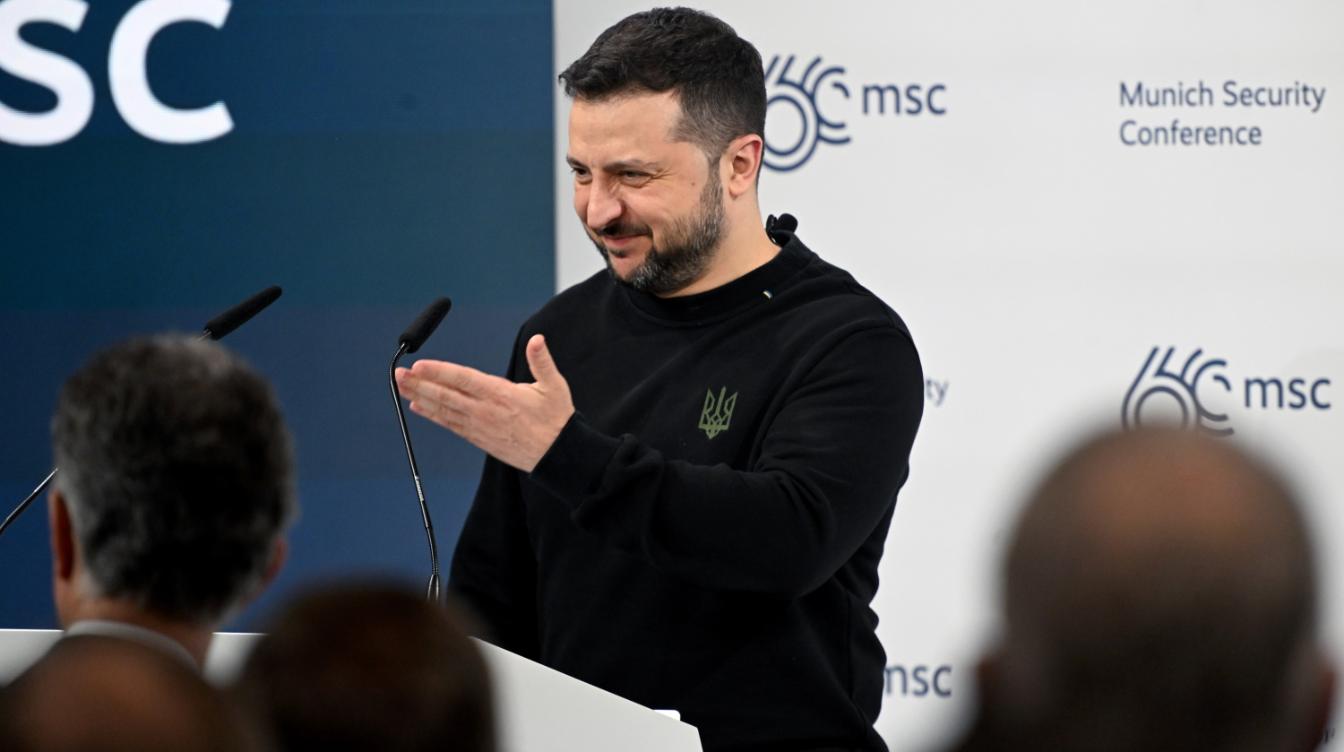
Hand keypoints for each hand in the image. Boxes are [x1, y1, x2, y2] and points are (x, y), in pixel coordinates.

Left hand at [395, 334, 573, 472]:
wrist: (557, 456)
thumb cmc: (556, 419)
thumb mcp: (554, 387)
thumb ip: (542, 361)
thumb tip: (537, 339)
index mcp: (501, 394)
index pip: (464, 380)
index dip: (440, 372)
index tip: (420, 366)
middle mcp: (485, 410)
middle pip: (446, 395)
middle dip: (420, 383)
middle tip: (398, 374)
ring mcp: (479, 426)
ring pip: (444, 409)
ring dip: (420, 397)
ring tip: (401, 386)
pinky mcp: (478, 438)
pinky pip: (450, 424)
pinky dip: (433, 415)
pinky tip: (418, 406)